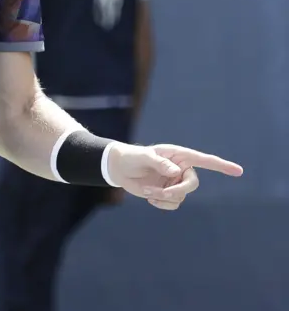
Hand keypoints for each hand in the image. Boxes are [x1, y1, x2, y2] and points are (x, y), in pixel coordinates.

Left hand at [107, 142, 243, 210]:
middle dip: (177, 191)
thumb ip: (159, 162)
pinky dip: (163, 203)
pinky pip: (174, 203)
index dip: (221, 165)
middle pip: (192, 184)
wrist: (120, 169)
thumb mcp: (143, 157)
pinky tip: (150, 197)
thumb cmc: (132, 157)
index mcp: (178, 155)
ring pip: (182, 196)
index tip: (238, 171)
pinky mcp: (169, 193)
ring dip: (165, 197)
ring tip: (148, 192)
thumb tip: (176, 172)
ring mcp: (176, 182)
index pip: (204, 160)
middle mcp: (180, 168)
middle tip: (159, 192)